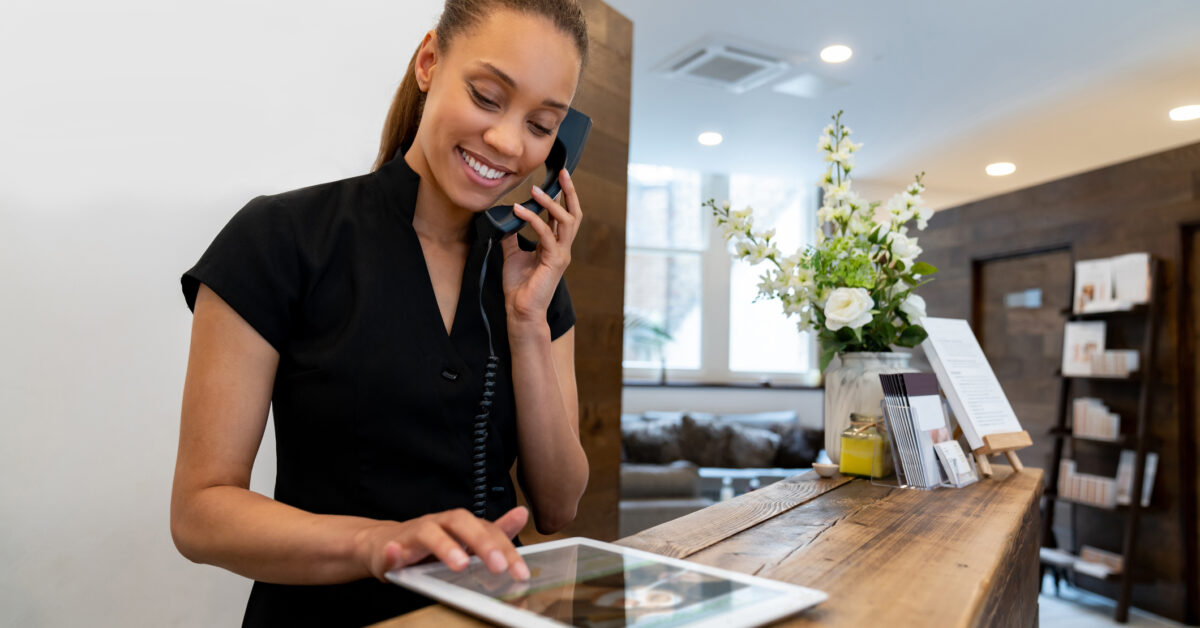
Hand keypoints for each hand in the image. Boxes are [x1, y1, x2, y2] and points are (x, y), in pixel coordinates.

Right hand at [355, 506, 529, 581]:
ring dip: (444, 546)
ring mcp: (414, 534)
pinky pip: (389, 549)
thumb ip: (494, 533)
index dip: (506, 548)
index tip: (521, 571)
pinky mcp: (389, 548)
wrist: (384, 544)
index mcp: (460, 525)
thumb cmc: (429, 546)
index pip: (487, 530)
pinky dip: (392, 552)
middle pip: (462, 524)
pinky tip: (395, 555)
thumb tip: (523, 513)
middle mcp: (439, 524)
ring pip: (429, 532)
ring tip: (458, 564)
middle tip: (498, 565)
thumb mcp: (464, 541)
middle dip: (482, 543)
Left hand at [500, 169, 582, 325]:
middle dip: (570, 192)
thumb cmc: (519, 285)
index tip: (559, 177)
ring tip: (535, 190)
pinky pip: (546, 234)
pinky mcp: (555, 261)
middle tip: (563, 173)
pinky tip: (518, 210)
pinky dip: (532, 220)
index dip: (563, 196)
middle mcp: (562, 247)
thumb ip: (513, 235)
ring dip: (551, 203)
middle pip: (574, 213)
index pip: (564, 215)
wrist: (520, 309)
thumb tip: (506, 218)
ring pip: (566, 221)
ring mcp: (561, 254)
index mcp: (555, 244)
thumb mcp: (512, 253)